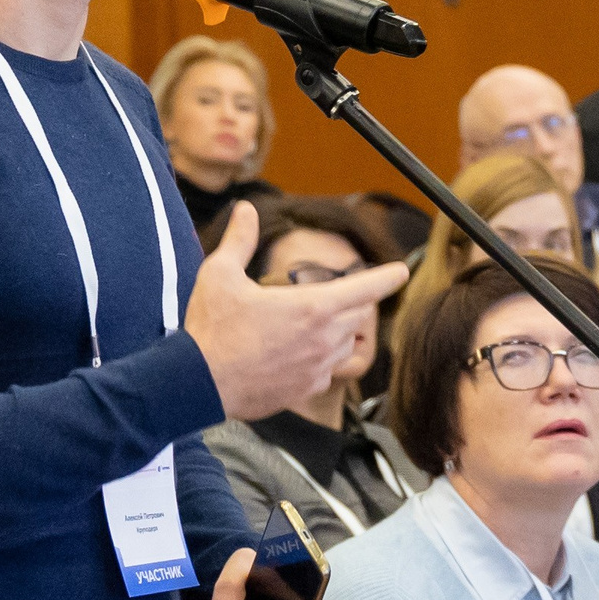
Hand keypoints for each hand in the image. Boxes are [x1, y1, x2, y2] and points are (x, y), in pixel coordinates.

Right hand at [185, 202, 406, 420]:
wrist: (196, 385)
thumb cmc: (210, 329)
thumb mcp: (219, 274)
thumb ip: (239, 240)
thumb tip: (245, 209)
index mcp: (312, 306)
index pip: (365, 288)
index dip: (387, 277)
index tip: (402, 271)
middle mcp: (324, 338)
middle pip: (355, 314)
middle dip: (343, 303)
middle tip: (313, 301)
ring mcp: (319, 367)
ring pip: (344, 344)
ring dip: (332, 333)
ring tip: (294, 329)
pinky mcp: (308, 389)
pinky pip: (326, 370)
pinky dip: (316, 360)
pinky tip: (285, 356)